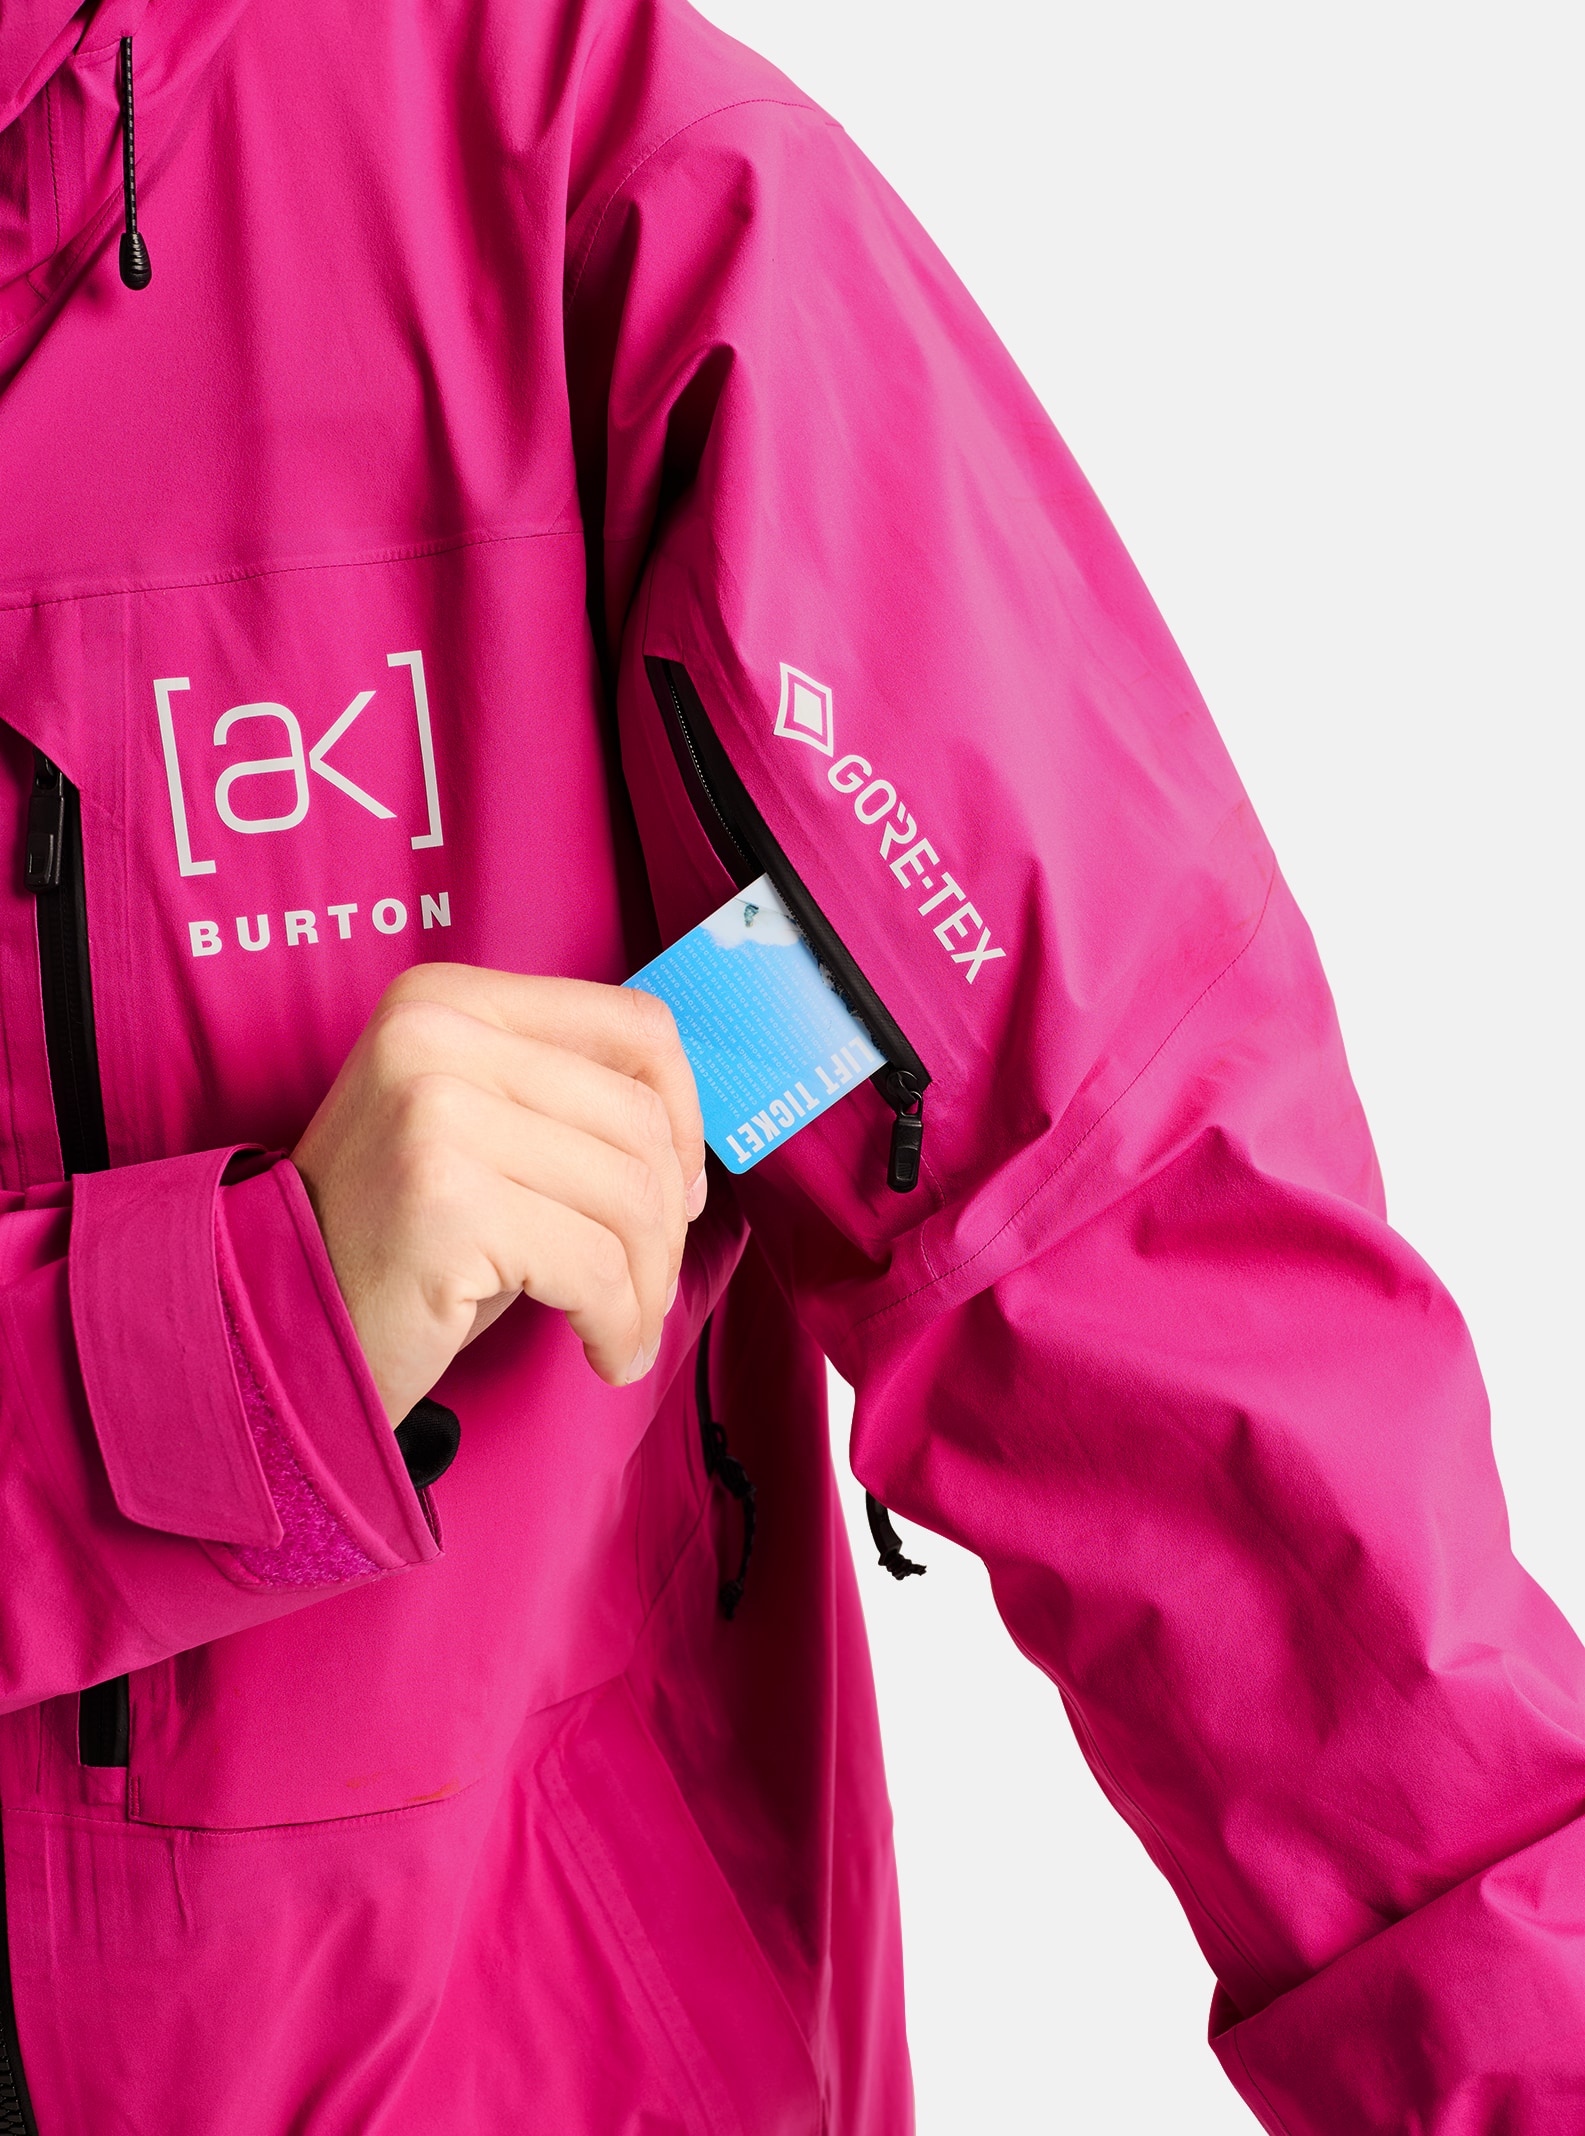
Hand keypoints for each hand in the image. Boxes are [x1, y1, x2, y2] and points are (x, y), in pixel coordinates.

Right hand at [291, 964, 706, 1424]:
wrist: (273, 1326)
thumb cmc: (399, 1239)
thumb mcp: (479, 1131)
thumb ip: (566, 1098)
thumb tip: (690, 1137)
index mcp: (449, 999)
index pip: (636, 1027)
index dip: (685, 1116)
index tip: (679, 1191)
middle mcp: (436, 1035)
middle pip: (641, 1120)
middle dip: (668, 1222)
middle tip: (645, 1287)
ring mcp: (434, 1111)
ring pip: (630, 1196)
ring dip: (648, 1284)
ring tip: (622, 1327)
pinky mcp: (443, 1200)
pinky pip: (595, 1267)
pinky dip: (618, 1323)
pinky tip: (602, 1352)